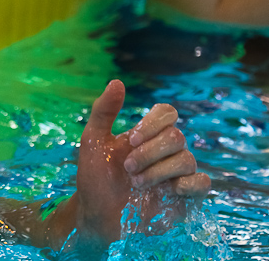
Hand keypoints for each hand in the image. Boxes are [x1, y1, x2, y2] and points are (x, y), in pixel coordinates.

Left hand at [74, 80, 209, 244]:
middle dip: (150, 152)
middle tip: (128, 167)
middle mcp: (164, 151)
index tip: (132, 139)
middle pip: (176, 136)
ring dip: (159, 170)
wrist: (96, 215)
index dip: (154, 122)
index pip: (167, 113)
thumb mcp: (93, 140)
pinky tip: (164, 192)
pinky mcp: (185, 197)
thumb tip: (117, 82)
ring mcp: (176, 173)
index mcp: (146, 134)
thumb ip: (104, 111)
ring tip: (136, 183)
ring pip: (188, 158)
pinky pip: (203, 182)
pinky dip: (186, 184)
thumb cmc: (94, 176)